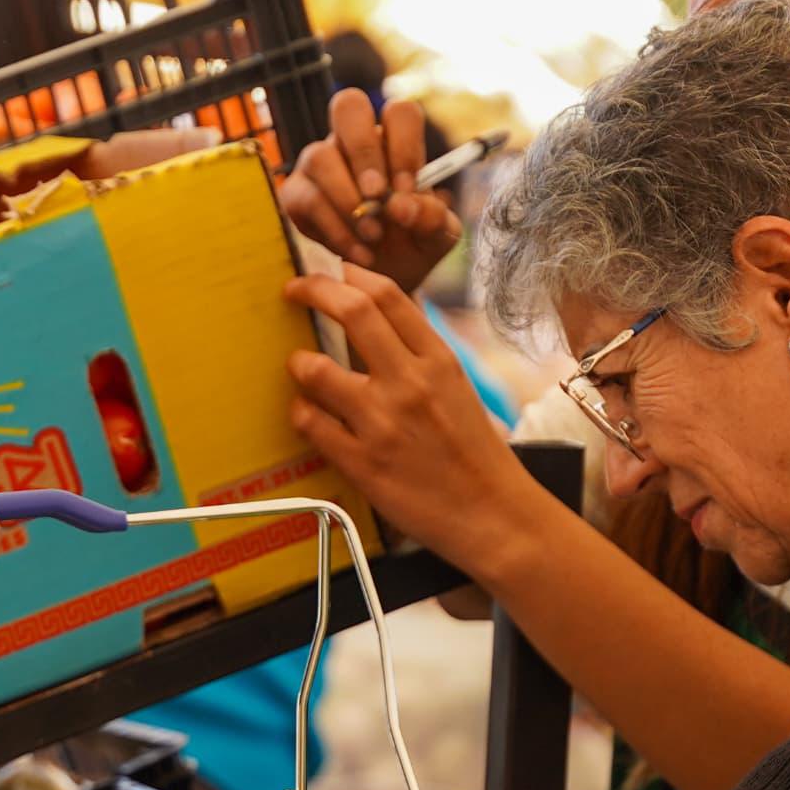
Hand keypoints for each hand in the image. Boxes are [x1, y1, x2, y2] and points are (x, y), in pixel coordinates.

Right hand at [280, 90, 459, 284]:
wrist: (381, 280)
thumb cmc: (411, 244)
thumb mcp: (436, 236)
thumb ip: (433, 217)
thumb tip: (402, 206)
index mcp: (394, 140)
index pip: (399, 113)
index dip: (403, 147)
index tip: (405, 191)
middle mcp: (353, 141)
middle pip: (348, 105)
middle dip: (364, 152)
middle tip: (377, 197)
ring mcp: (319, 163)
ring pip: (321, 156)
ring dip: (348, 200)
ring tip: (373, 236)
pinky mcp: (296, 195)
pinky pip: (308, 200)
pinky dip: (336, 231)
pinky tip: (359, 253)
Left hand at [284, 261, 545, 576]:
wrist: (494, 515)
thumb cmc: (475, 454)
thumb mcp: (457, 388)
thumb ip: (420, 353)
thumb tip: (382, 315)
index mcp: (439, 361)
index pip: (387, 294)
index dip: (349, 275)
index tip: (331, 274)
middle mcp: (410, 384)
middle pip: (352, 311)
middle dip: (313, 290)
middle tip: (294, 291)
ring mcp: (383, 424)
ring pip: (317, 369)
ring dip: (299, 362)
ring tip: (300, 366)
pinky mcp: (362, 463)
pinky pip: (310, 424)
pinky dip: (301, 413)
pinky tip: (307, 414)